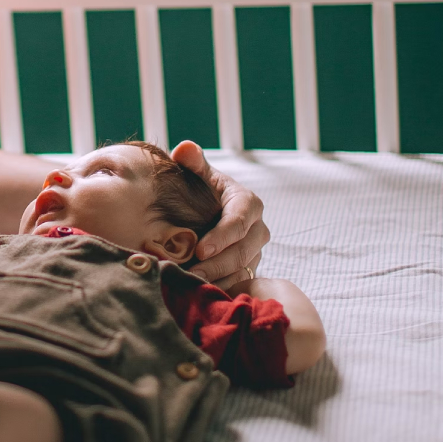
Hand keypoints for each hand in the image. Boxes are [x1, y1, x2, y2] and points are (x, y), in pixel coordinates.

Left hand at [171, 140, 269, 286]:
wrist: (209, 213)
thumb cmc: (202, 191)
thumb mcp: (199, 175)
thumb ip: (193, 162)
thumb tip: (184, 149)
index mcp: (248, 203)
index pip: (239, 221)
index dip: (222, 236)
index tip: (200, 248)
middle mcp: (258, 229)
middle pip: (243, 250)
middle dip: (218, 263)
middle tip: (193, 272)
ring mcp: (256, 251)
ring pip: (242, 269)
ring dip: (218, 279)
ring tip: (193, 284)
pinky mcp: (248, 269)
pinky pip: (238, 282)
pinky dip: (220, 288)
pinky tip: (200, 292)